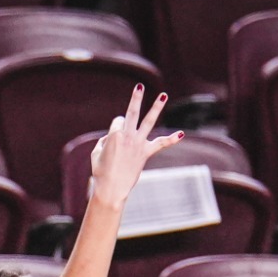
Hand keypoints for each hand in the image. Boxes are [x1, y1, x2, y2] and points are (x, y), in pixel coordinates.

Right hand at [88, 85, 184, 209]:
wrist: (112, 189)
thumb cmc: (101, 173)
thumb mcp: (96, 154)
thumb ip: (103, 141)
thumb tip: (110, 138)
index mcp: (114, 135)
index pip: (117, 121)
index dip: (115, 128)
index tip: (113, 141)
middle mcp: (128, 136)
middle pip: (132, 113)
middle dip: (136, 98)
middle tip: (139, 86)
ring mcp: (139, 144)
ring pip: (149, 121)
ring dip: (156, 107)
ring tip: (163, 95)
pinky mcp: (146, 153)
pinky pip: (161, 144)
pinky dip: (171, 139)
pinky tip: (182, 134)